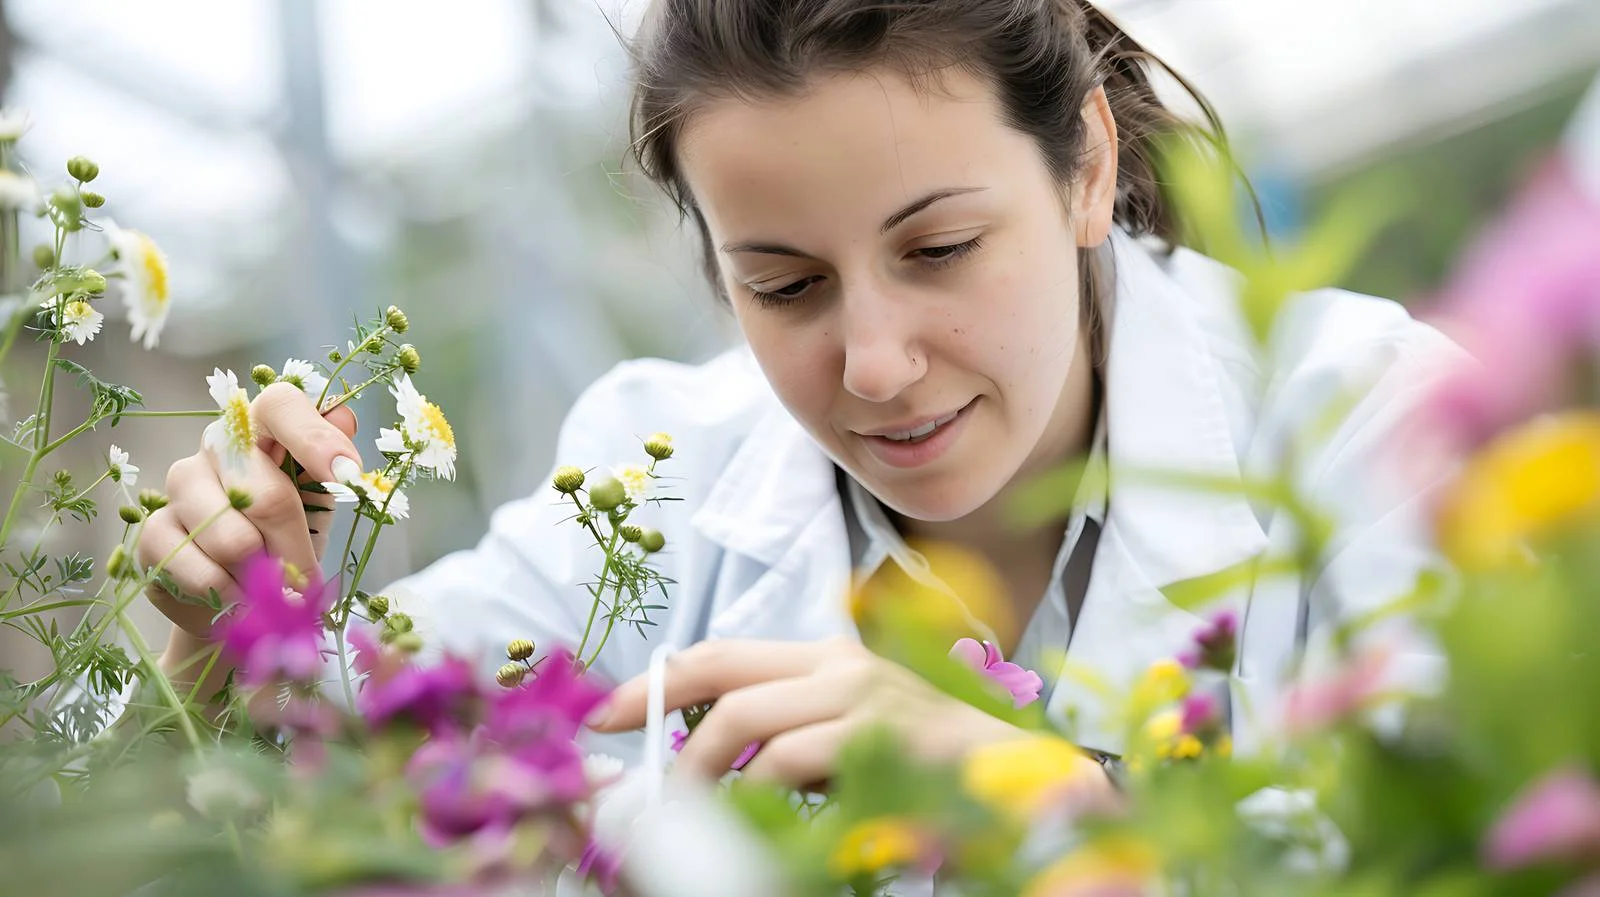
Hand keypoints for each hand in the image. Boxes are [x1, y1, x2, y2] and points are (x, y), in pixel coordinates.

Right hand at [136, 382, 361, 638]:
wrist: (239, 592)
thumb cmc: (286, 534)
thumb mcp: (320, 498)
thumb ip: (331, 460)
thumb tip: (343, 417)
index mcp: (262, 427)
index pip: (281, 405)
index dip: (316, 438)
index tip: (348, 475)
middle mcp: (216, 445)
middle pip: (267, 496)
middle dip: (295, 549)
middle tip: (307, 581)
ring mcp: (181, 484)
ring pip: (233, 541)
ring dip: (261, 578)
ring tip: (267, 587)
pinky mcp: (154, 530)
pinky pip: (201, 572)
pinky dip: (230, 596)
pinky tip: (235, 596)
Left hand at [588, 636, 1032, 789]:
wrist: (1020, 781)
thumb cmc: (927, 767)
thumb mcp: (846, 739)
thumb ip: (786, 738)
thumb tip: (702, 761)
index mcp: (826, 657)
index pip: (721, 655)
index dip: (655, 681)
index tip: (603, 714)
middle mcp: (840, 665)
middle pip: (722, 678)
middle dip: (658, 719)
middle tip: (634, 778)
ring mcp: (862, 696)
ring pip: (746, 721)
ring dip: (702, 775)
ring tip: (692, 817)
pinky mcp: (880, 735)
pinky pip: (789, 762)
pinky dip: (755, 798)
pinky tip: (752, 824)